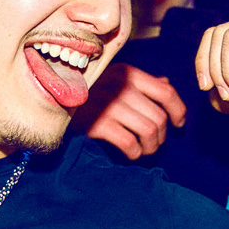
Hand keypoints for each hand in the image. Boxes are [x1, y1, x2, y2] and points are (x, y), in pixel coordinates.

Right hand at [72, 62, 186, 157]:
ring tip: (144, 151)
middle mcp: (120, 86)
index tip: (179, 124)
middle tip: (155, 144)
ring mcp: (108, 105)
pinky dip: (135, 153)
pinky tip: (131, 154)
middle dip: (162, 136)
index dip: (178, 111)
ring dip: (151, 147)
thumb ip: (140, 82)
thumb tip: (167, 84)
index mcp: (127, 73)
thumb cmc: (86, 92)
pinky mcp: (96, 124)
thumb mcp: (113, 79)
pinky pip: (129, 143)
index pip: (166, 92)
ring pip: (148, 131)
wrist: (49, 100)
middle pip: (159, 117)